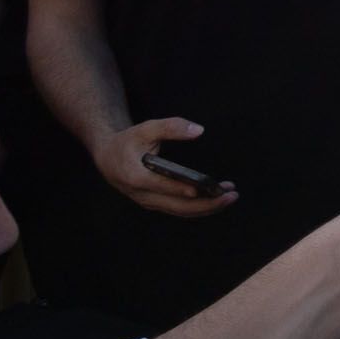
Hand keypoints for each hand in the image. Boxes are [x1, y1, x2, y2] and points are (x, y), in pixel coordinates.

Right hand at [96, 116, 235, 218]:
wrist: (108, 157)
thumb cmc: (128, 142)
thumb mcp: (145, 128)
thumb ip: (171, 127)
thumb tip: (198, 130)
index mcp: (136, 177)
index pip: (162, 186)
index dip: (182, 189)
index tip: (202, 188)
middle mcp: (142, 195)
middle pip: (177, 206)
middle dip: (206, 204)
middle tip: (231, 195)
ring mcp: (149, 202)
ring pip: (180, 211)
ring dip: (207, 207)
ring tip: (230, 196)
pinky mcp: (156, 203)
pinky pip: (179, 209)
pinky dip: (199, 206)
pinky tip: (217, 198)